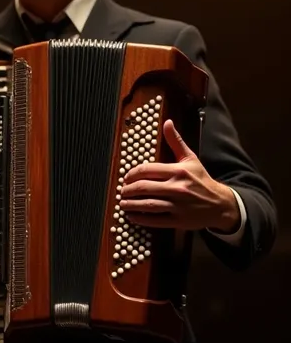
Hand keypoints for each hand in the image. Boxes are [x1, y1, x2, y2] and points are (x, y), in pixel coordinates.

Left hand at [119, 119, 239, 231]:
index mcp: (178, 171)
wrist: (220, 203)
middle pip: (144, 188)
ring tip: (123, 203)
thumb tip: (167, 122)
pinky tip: (132, 216)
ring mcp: (177, 205)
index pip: (147, 170)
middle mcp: (177, 188)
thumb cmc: (202, 180)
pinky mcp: (178, 220)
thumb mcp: (190, 158)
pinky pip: (155, 220)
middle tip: (122, 191)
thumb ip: (176, 141)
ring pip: (147, 204)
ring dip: (131, 204)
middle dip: (128, 190)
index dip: (132, 174)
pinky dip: (141, 218)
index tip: (126, 177)